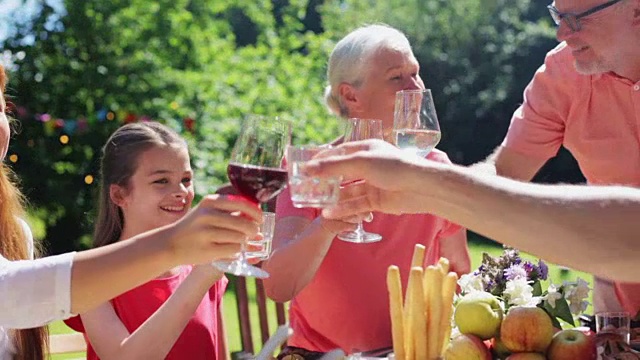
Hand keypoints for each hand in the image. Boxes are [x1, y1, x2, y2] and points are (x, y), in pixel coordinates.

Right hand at [165, 194, 261, 264]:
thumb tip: (257, 213)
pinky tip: (232, 250)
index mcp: (211, 202)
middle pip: (244, 223)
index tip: (260, 219)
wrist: (169, 243)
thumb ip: (229, 210)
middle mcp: (208, 215)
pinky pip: (234, 250)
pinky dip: (237, 251)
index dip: (256, 212)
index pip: (243, 204)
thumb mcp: (207, 211)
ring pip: (240, 238)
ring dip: (244, 241)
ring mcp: (206, 233)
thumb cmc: (195, 227)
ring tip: (240, 242)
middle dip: (253, 230)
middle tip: (253, 234)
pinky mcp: (207, 250)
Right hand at [305, 139, 442, 217]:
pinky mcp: (376, 202)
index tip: (304, 168)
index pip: (338, 153)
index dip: (321, 160)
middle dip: (325, 181)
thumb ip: (334, 166)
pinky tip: (329, 213)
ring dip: (333, 198)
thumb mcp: (360, 162)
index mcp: (365, 149)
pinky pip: (356, 205)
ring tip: (315, 204)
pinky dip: (344, 209)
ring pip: (347, 192)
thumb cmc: (393, 167)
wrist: (420, 188)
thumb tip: (308, 168)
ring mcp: (372, 184)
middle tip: (306, 188)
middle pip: (341, 173)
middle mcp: (368, 166)